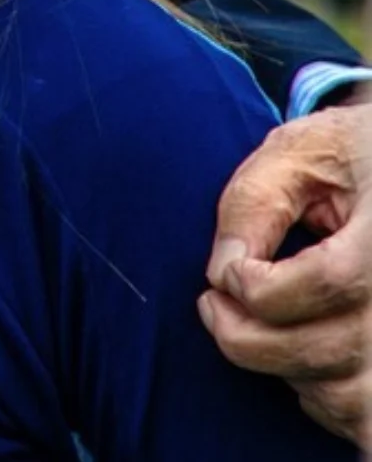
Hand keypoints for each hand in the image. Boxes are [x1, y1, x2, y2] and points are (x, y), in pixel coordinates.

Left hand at [200, 103, 369, 440]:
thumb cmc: (350, 156)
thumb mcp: (298, 152)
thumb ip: (253, 202)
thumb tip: (223, 270)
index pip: (329, 282)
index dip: (256, 286)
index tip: (227, 270)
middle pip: (331, 350)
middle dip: (247, 338)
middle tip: (213, 306)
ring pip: (350, 397)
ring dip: (284, 372)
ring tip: (259, 327)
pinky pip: (366, 417)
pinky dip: (327, 402)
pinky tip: (300, 355)